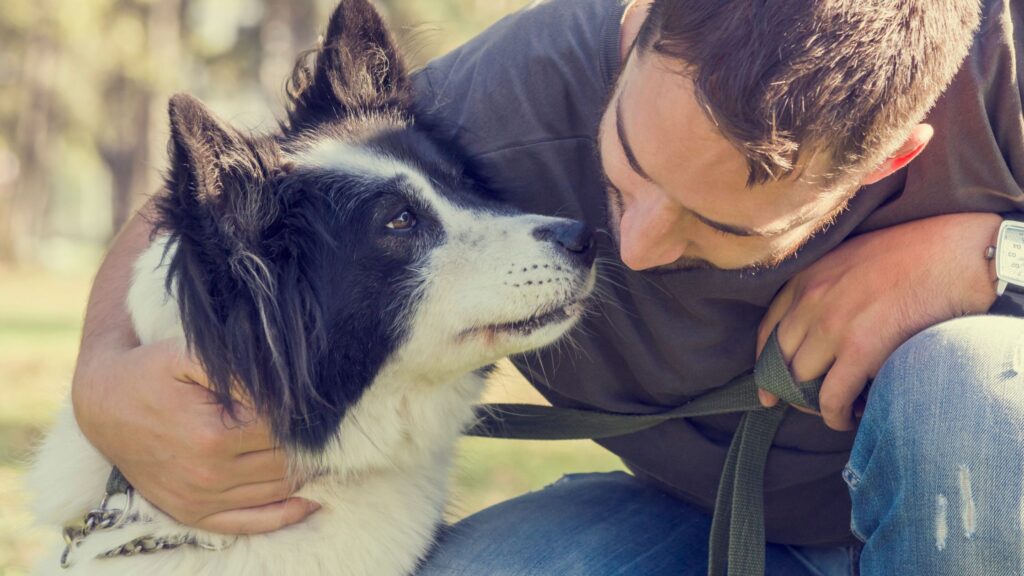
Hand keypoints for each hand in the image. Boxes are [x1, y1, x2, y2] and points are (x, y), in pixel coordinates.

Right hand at [72, 339, 318, 533]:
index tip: (319, 402)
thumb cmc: (151, 371)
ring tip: (323, 451)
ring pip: (278, 491)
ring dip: (307, 473)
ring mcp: (200, 499)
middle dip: (312, 444)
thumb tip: (286, 387)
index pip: (285, 430)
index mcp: (214, 435)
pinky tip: (312, 498)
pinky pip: (252, 523)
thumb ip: (240, 369)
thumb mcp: (191, 355)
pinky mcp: (193, 513)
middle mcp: (209, 474)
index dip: (306, 415)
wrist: (102, 403)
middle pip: (287, 462)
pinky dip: (287, 513)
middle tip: (329, 426)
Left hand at [756, 213, 999, 430]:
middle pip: (781, 360)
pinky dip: (835, 416)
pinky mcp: (861, 349)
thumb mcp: (851, 260)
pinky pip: (832, 398)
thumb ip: (827, 289)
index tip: (767, 387)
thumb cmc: (913, 255)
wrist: (955, 254)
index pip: (768, 330)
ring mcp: (833, 325)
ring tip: (837, 409)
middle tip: (808, 405)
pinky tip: (849, 419)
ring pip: (802, 382)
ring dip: (814, 404)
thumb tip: (819, 331)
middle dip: (789, 389)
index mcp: (806, 277)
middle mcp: (811, 300)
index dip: (765, 365)